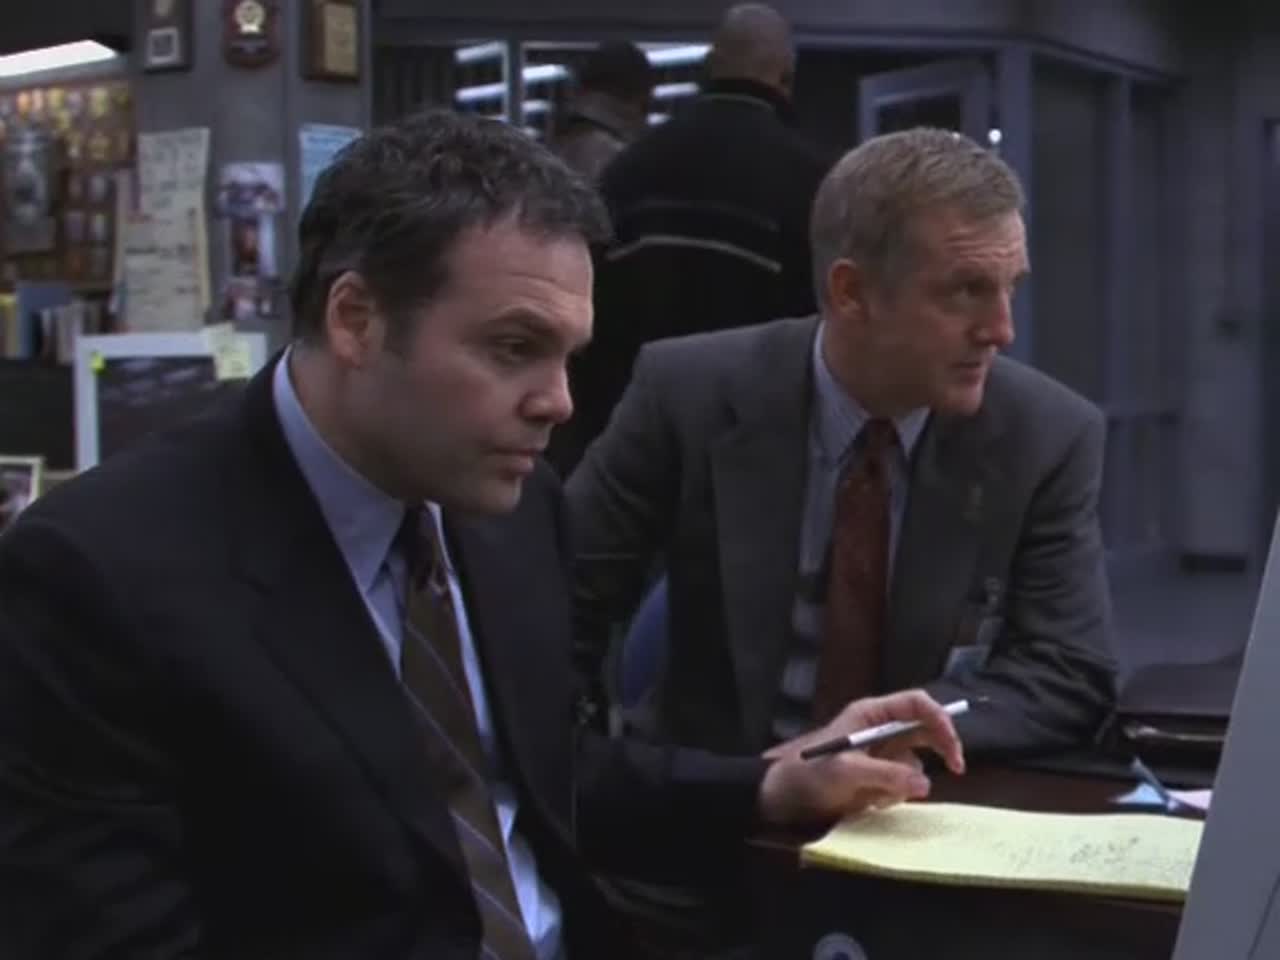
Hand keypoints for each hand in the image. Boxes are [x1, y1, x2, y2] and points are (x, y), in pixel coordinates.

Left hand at [756, 689, 965, 826]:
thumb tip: (925, 783)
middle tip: (956, 769)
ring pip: (916, 763)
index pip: (916, 704)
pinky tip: (869, 802)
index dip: (940, 718)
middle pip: (925, 730)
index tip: (953, 745)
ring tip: (874, 796)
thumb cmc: (810, 774)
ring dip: (904, 783)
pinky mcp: (879, 776)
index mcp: (871, 714)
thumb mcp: (847, 772)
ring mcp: (881, 753)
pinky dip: (893, 795)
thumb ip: (886, 775)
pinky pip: (903, 784)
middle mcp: (880, 729)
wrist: (786, 798)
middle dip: (941, 748)